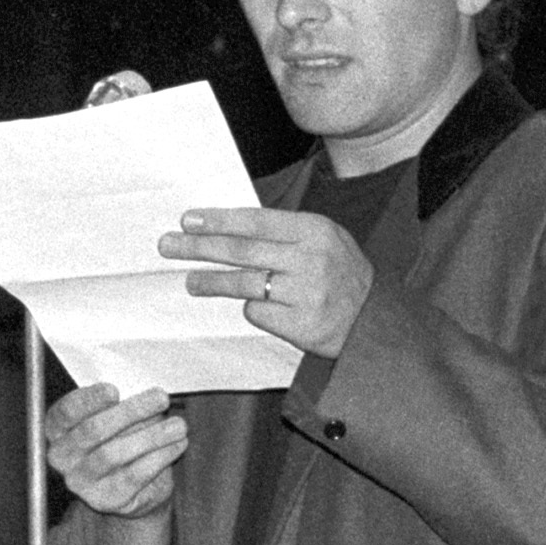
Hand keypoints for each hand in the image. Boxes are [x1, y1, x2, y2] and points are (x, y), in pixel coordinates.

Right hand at [44, 382, 184, 518]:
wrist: (133, 491)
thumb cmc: (122, 443)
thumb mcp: (119, 421)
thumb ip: (121, 407)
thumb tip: (146, 396)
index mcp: (57, 430)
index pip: (65, 412)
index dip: (88, 400)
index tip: (114, 390)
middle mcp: (61, 457)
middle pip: (93, 431)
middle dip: (130, 412)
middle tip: (161, 398)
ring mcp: (80, 482)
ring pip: (114, 454)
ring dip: (152, 436)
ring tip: (179, 425)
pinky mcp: (105, 500)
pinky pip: (134, 475)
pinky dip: (159, 457)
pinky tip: (178, 445)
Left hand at [162, 206, 373, 358]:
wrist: (376, 323)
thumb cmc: (343, 276)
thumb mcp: (324, 241)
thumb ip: (284, 232)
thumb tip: (226, 227)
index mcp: (316, 231)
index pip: (256, 221)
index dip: (218, 220)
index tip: (188, 220)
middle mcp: (311, 259)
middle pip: (242, 250)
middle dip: (200, 247)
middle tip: (169, 245)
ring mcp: (306, 293)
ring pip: (244, 283)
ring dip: (211, 281)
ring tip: (191, 281)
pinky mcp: (301, 324)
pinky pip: (259, 312)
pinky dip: (252, 309)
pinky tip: (257, 308)